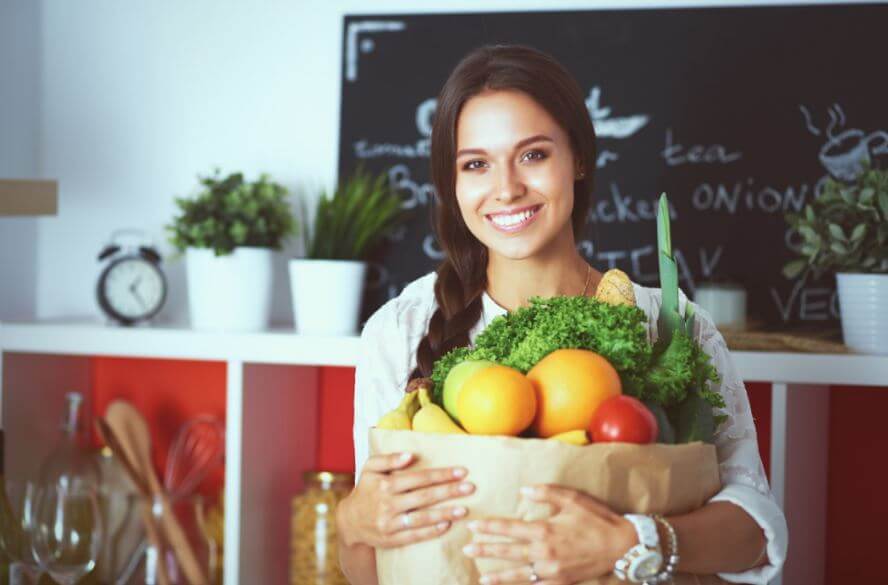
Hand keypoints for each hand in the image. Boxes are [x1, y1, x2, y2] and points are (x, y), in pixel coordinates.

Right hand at [338, 451, 474, 548]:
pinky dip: (430, 531)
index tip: (461, 471)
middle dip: (449, 491)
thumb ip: (389, 459)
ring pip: (421, 518)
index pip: (419, 478)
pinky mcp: (391, 539)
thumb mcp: (370, 468)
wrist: (349, 521)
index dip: (441, 474)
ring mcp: (390, 523)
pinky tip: (446, 525)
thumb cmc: (365, 489)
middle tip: (470, 487)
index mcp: (385, 484)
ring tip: (464, 509)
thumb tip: (410, 455)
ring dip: (444, 513)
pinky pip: (414, 535)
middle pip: (424, 497)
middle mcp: (388, 504)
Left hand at [462, 484, 635, 584]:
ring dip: (498, 575)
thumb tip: (522, 491)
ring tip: (481, 576)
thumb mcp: (572, 498)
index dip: (489, 528)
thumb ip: (545, 493)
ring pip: (519, 574)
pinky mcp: (561, 581)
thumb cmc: (597, 519)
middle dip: (486, 551)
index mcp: (544, 530)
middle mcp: (544, 553)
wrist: (623, 546)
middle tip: (467, 550)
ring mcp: (552, 571)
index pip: (509, 529)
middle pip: (508, 552)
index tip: (473, 526)